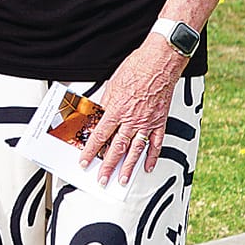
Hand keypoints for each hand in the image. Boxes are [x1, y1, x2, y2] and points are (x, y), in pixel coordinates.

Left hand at [81, 38, 187, 185]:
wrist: (159, 63)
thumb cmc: (136, 69)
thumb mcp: (112, 85)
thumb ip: (106, 104)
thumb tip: (99, 117)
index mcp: (116, 109)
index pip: (100, 135)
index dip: (90, 151)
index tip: (85, 162)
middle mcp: (131, 119)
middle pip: (117, 148)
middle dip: (108, 166)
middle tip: (102, 179)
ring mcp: (147, 123)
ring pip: (135, 150)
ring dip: (128, 167)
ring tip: (123, 180)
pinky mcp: (160, 122)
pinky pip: (156, 143)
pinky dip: (152, 157)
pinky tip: (148, 167)